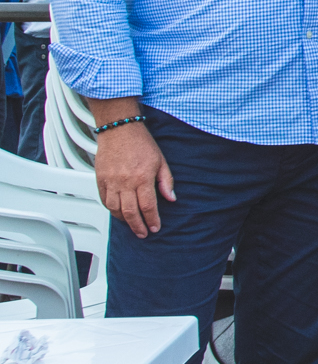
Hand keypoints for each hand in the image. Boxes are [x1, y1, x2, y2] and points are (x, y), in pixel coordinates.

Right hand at [96, 119, 174, 237]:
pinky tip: (118, 213)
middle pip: (130, 212)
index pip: (148, 206)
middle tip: (143, 233)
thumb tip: (171, 198)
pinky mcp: (100, 179)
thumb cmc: (141, 143)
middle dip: (138, 226)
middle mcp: (125, 182)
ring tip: (132, 225)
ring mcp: (110, 182)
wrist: (119, 129)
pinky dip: (111, 210)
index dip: (152, 220)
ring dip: (124, 220)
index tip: (155, 228)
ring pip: (115, 209)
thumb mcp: (161, 161)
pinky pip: (104, 200)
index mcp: (142, 178)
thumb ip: (166, 182)